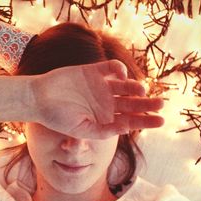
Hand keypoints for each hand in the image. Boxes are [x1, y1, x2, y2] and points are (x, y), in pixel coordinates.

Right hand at [30, 60, 163, 138]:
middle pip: (132, 103)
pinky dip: (119, 69)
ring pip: (125, 85)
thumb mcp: (80, 130)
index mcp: (104, 118)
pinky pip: (111, 68)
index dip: (146, 121)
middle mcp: (105, 102)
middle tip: (161, 104)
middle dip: (147, 104)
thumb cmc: (57, 118)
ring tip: (142, 91)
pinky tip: (122, 75)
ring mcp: (100, 86)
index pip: (130, 120)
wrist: (39, 98)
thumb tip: (126, 128)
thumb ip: (102, 131)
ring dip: (136, 87)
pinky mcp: (93, 71)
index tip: (160, 121)